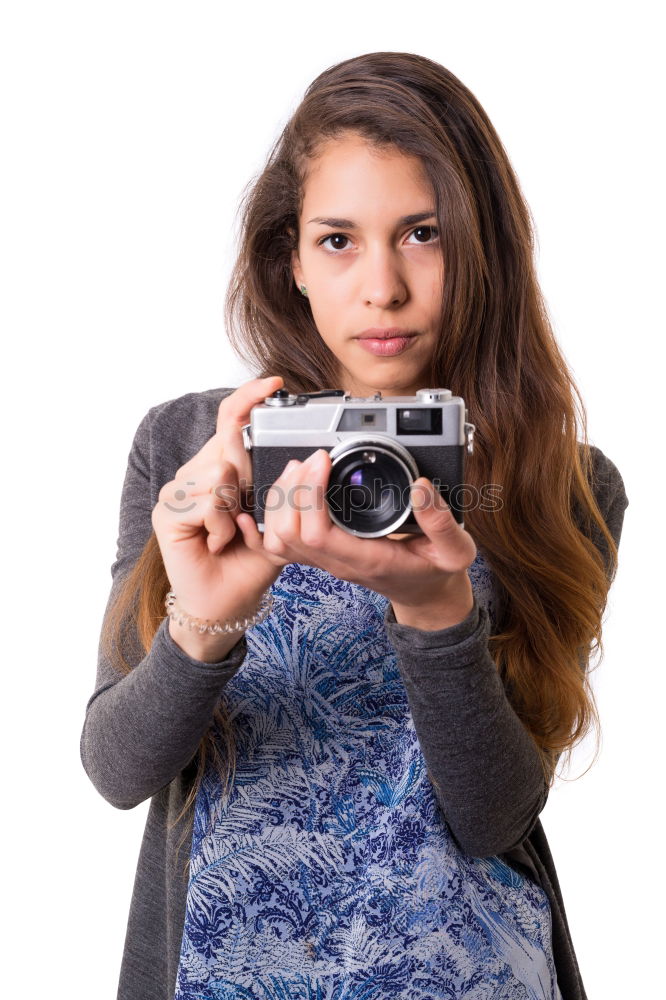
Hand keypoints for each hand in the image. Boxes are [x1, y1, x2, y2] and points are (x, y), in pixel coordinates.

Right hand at [151, 375, 285, 640]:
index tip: (274, 383)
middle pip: (227, 445)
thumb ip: (284, 489)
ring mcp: (178, 491)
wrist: (225, 602)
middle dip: (248, 480)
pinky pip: (207, 501)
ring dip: (235, 511)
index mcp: (222, 469)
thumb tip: (303, 461)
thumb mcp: (277, 520)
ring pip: (220, 473)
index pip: (230, 419)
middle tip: (246, 512)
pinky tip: (217, 541)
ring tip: (230, 533)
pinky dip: (221, 526)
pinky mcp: (167, 512)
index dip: (249, 397)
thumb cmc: (249, 561)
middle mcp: (197, 473)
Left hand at [237, 448, 477, 626]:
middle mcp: (338, 562)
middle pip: (288, 533)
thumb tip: (421, 488)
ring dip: (281, 500)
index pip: (318, 533)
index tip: (324, 460)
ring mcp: (325, 560)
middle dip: (292, 490)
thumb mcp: (454, 551)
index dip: (310, 493)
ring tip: (301, 469)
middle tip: (312, 459)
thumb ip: (442, 522)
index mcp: (366, 560)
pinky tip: (289, 489)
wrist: (425, 593)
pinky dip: (276, 514)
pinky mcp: (321, 554)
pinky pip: (283, 542)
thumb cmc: (435, 572)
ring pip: (278, 539)